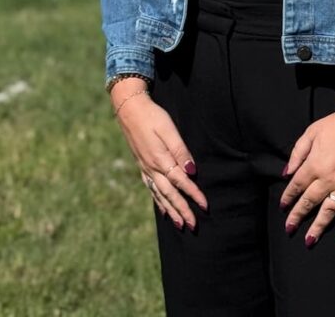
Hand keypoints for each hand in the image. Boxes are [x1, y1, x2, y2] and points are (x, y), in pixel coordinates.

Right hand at [111, 82, 207, 230]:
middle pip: (170, 194)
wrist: (129, 108)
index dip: (194, 195)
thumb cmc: (152, 116)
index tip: (205, 206)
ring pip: (160, 195)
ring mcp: (145, 168)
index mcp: (160, 160)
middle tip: (193, 226)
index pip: (181, 182)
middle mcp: (152, 168)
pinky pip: (151, 188)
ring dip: (171, 210)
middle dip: (182, 210)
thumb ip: (180, 151)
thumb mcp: (168, 130)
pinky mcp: (141, 164)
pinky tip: (163, 207)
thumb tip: (191, 172)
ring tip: (180, 224)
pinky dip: (158, 201)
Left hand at [280, 107, 334, 245]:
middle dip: (298, 216)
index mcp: (315, 164)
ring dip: (319, 227)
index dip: (289, 197)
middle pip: (310, 201)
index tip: (283, 207)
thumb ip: (298, 153)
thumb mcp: (312, 132)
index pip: (297, 186)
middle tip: (289, 229)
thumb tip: (286, 173)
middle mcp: (328, 178)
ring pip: (329, 211)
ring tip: (309, 241)